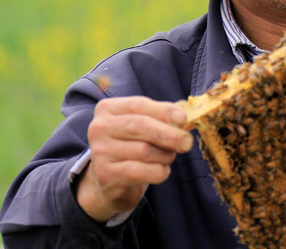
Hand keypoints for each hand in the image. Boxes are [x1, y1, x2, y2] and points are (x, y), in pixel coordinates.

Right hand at [76, 96, 193, 222]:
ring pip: (143, 150)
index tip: (183, 119)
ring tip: (169, 157)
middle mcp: (98, 128)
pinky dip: (158, 172)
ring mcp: (100, 152)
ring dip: (165, 155)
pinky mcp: (105, 174)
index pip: (138, 105)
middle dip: (168, 134)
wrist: (110, 181)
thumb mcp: (144, 126)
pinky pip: (139, 171)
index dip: (163, 111)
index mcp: (107, 109)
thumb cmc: (132, 146)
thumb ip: (161, 117)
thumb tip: (184, 115)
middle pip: (139, 126)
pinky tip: (162, 171)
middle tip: (187, 142)